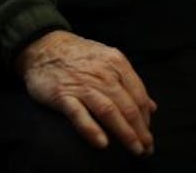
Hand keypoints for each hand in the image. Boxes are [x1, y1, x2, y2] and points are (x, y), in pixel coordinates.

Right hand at [15, 29, 156, 155]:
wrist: (43, 45)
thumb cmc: (79, 56)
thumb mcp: (108, 60)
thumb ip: (130, 83)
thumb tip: (152, 107)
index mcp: (117, 63)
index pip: (139, 96)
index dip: (146, 119)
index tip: (148, 136)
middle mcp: (104, 73)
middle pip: (128, 107)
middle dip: (141, 131)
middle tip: (147, 150)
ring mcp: (83, 84)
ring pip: (109, 111)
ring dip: (125, 133)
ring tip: (134, 150)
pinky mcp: (63, 95)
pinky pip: (80, 115)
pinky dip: (92, 130)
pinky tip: (103, 144)